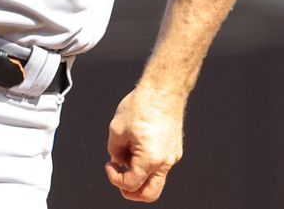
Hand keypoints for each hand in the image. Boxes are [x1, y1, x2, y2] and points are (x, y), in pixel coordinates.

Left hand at [105, 87, 184, 201]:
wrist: (164, 89)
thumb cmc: (143, 104)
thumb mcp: (117, 129)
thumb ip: (114, 150)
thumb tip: (117, 161)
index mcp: (150, 159)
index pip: (131, 184)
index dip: (114, 178)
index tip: (109, 166)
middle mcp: (165, 161)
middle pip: (149, 194)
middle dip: (131, 191)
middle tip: (119, 178)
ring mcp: (172, 156)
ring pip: (156, 180)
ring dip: (139, 176)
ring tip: (127, 155)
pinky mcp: (174, 149)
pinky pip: (160, 166)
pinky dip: (147, 164)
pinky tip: (137, 145)